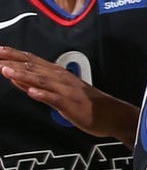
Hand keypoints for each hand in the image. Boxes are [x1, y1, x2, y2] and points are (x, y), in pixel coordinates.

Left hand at [0, 46, 137, 144]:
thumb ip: (38, 85)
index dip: (15, 55)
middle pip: (34, 67)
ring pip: (41, 81)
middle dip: (13, 61)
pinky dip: (43, 94)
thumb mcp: (59, 92)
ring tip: (6, 71)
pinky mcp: (71, 104)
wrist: (112, 115)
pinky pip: (55, 99)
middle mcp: (60, 78)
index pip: (32, 61)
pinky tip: (32, 92)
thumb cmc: (86, 103)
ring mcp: (66, 90)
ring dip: (23, 75)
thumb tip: (17, 80)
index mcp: (58, 74)